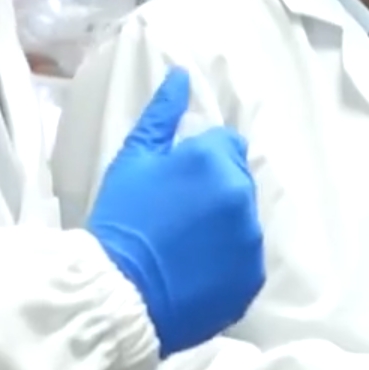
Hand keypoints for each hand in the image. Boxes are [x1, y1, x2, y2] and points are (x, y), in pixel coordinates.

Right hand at [86, 67, 265, 356]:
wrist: (117, 294)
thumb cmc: (119, 220)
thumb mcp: (133, 160)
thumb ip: (162, 114)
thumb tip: (182, 75)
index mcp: (216, 160)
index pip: (226, 145)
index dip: (200, 162)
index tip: (175, 185)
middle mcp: (242, 194)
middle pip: (238, 180)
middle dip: (215, 190)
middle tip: (176, 216)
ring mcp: (251, 238)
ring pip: (243, 218)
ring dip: (224, 225)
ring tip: (185, 246)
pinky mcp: (252, 277)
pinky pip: (246, 258)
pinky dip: (228, 261)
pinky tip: (196, 270)